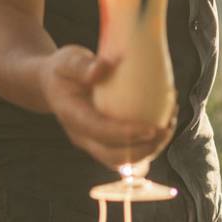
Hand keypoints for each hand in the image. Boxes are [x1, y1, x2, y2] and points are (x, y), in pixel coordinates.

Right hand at [40, 44, 173, 169]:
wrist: (51, 84)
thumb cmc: (62, 70)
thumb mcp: (67, 61)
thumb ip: (82, 66)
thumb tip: (104, 67)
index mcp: (73, 117)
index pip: (100, 132)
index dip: (127, 134)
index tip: (153, 127)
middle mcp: (82, 136)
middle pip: (114, 156)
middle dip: (145, 149)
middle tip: (167, 128)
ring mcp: (93, 142)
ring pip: (123, 161)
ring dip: (150, 149)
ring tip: (170, 125)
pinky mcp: (104, 142)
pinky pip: (128, 152)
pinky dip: (147, 144)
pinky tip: (164, 123)